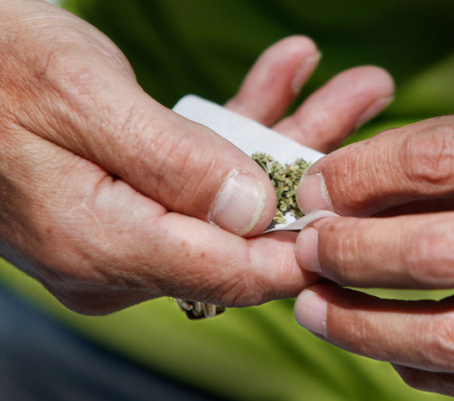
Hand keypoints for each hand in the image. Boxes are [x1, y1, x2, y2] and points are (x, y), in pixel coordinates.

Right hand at [0, 0, 393, 313]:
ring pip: (232, 195)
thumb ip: (172, 164)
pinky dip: (245, 125)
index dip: (304, 246)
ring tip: (353, 83)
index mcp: (102, 245)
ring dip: (292, 136)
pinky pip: (202, 172)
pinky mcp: (135, 201)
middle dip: (315, 170)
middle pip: (244, 230)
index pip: (230, 273)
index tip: (365, 204)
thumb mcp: (82, 98)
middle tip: (371, 99)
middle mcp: (121, 254)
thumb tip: (253, 211)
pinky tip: (286, 74)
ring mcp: (130, 230)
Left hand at [293, 92, 453, 397]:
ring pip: (453, 334)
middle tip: (305, 247)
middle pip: (432, 252)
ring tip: (313, 308)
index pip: (437, 161)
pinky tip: (390, 349)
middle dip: (347, 251)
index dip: (358, 175)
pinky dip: (425, 369)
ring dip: (363, 325)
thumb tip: (376, 181)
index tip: (316, 186)